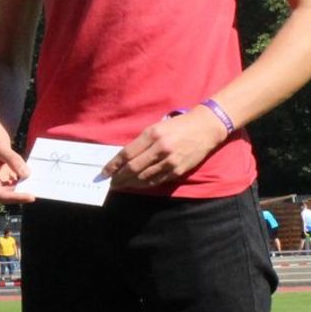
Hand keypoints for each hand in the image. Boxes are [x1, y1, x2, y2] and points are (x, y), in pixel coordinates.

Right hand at [0, 129, 34, 203]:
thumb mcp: (0, 146)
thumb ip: (13, 160)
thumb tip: (27, 175)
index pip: (0, 194)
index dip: (16, 197)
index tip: (32, 197)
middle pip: (6, 197)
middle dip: (22, 194)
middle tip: (39, 190)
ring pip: (11, 194)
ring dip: (24, 190)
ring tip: (38, 185)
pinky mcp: (1, 184)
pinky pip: (13, 188)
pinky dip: (23, 184)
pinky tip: (33, 180)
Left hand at [104, 109, 227, 189]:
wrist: (206, 128)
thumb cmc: (178, 126)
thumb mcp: (157, 127)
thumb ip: (142, 142)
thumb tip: (124, 159)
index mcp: (153, 134)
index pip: (127, 153)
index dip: (113, 165)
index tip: (104, 172)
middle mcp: (161, 148)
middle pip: (133, 168)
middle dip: (119, 177)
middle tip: (111, 183)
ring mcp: (170, 161)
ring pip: (144, 177)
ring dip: (130, 183)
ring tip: (121, 185)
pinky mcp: (178, 170)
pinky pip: (157, 181)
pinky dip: (144, 184)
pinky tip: (137, 185)